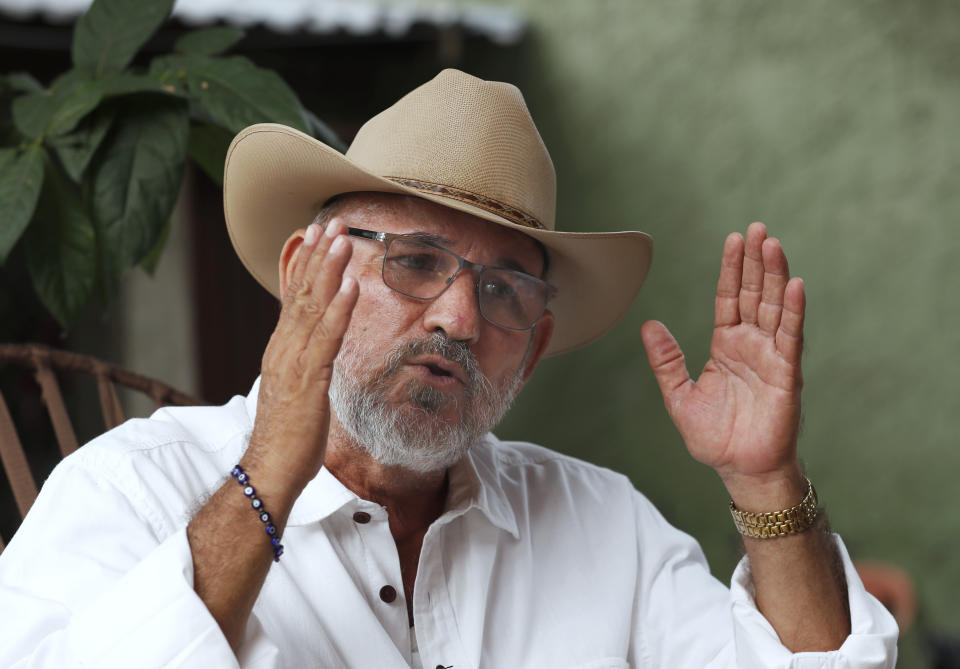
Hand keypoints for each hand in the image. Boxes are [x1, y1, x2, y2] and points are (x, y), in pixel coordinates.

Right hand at [243, 219, 358, 498]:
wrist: (270, 470)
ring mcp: (293, 362)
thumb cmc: (288, 434)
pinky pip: (326, 339)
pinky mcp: (308, 380)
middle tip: (335, 221)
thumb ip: (305, 361)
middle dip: (319, 254)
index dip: (306, 262)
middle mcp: (284, 348)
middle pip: (301, 292)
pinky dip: (338, 310)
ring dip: (329, 270)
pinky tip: (350, 287)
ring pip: (312, 307)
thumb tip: (318, 345)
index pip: (292, 296)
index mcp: (281, 349)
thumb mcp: (297, 388)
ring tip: (343, 240)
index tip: (317, 233)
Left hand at [641, 222, 805, 502]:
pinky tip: (794, 284)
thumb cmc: (715, 437)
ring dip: (775, 275)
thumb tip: (648, 324)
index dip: (731, 269)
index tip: (733, 239)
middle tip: (757, 228)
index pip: (729, 298)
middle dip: (755, 261)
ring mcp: (770, 356)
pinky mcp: (786, 373)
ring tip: (772, 244)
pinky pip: (790, 336)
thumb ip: (666, 360)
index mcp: (726, 346)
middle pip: (755, 294)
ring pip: (774, 307)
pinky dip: (794, 310)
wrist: (740, 470)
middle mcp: (751, 344)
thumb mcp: (679, 395)